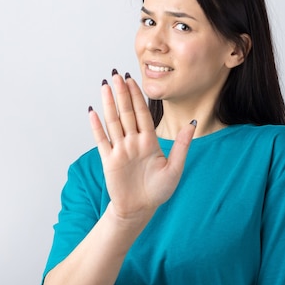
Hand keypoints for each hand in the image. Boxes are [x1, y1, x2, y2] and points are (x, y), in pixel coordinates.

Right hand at [88, 70, 195, 221]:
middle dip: (122, 93)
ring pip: (113, 122)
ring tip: (104, 86)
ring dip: (109, 104)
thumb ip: (182, 145)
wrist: (140, 210)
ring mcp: (120, 150)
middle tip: (116, 74)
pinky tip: (92, 112)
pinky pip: (102, 140)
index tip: (133, 79)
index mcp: (149, 141)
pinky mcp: (109, 160)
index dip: (138, 96)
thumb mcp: (175, 168)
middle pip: (126, 113)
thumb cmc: (158, 191)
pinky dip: (97, 126)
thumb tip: (192, 123)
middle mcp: (133, 142)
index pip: (142, 114)